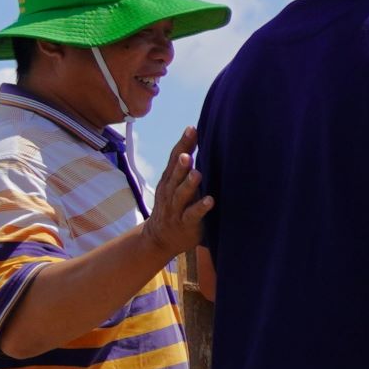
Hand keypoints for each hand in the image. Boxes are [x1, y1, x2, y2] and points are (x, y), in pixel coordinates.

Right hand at [141, 126, 213, 260]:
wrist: (158, 238)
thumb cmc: (174, 205)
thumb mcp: (176, 184)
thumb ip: (185, 166)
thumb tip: (198, 136)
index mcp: (169, 180)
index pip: (174, 159)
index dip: (183, 144)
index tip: (192, 129)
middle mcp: (170, 192)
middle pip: (175, 175)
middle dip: (180, 164)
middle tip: (186, 153)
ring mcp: (176, 208)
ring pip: (181, 195)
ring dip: (189, 184)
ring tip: (197, 173)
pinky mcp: (185, 223)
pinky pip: (192, 215)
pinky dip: (200, 207)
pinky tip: (210, 200)